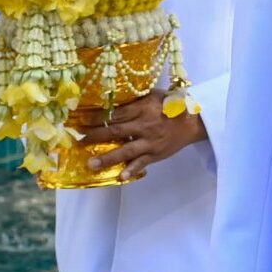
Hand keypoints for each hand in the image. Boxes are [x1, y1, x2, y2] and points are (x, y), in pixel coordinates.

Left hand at [78, 89, 207, 181]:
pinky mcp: (155, 154)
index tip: (81, 120)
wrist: (193, 121)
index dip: (97, 117)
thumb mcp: (153, 95)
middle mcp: (144, 125)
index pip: (115, 113)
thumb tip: (110, 99)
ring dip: (107, 158)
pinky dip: (131, 169)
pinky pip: (141, 163)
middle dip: (94, 136)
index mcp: (143, 108)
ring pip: (125, 150)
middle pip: (115, 131)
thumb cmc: (171, 104)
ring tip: (90, 164)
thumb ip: (135, 99)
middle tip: (78, 140)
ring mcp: (150, 141)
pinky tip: (120, 177)